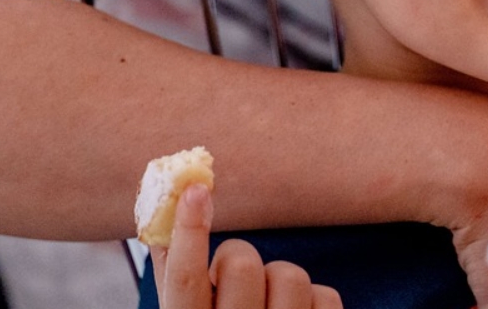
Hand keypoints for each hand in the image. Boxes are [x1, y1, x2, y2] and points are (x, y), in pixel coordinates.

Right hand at [152, 185, 342, 308]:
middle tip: (233, 283)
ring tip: (267, 307)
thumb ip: (174, 279)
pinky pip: (325, 294)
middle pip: (242, 264)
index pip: (184, 279)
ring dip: (278, 281)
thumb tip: (162, 212)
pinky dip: (312, 301)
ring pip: (289, 273)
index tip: (195, 189)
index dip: (189, 231)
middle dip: (238, 261)